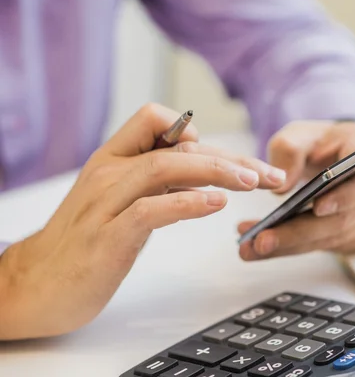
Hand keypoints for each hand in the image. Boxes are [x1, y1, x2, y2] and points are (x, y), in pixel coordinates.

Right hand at [0, 103, 284, 339]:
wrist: (37, 284)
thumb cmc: (86, 242)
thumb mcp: (122, 201)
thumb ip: (158, 184)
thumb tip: (205, 179)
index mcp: (112, 159)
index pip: (154, 119)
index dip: (192, 131)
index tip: (223, 157)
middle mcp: (108, 172)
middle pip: (176, 148)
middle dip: (229, 157)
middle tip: (267, 174)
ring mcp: (105, 203)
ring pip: (165, 168)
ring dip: (216, 172)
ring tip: (253, 182)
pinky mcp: (108, 237)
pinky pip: (151, 209)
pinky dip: (188, 203)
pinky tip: (218, 205)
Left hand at [237, 120, 354, 259]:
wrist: (342, 157)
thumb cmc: (324, 143)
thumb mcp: (301, 134)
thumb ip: (289, 150)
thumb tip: (281, 186)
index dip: (345, 196)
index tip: (317, 206)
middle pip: (342, 218)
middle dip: (300, 231)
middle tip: (263, 239)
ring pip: (331, 237)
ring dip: (290, 245)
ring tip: (251, 246)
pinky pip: (326, 245)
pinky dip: (293, 248)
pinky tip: (265, 247)